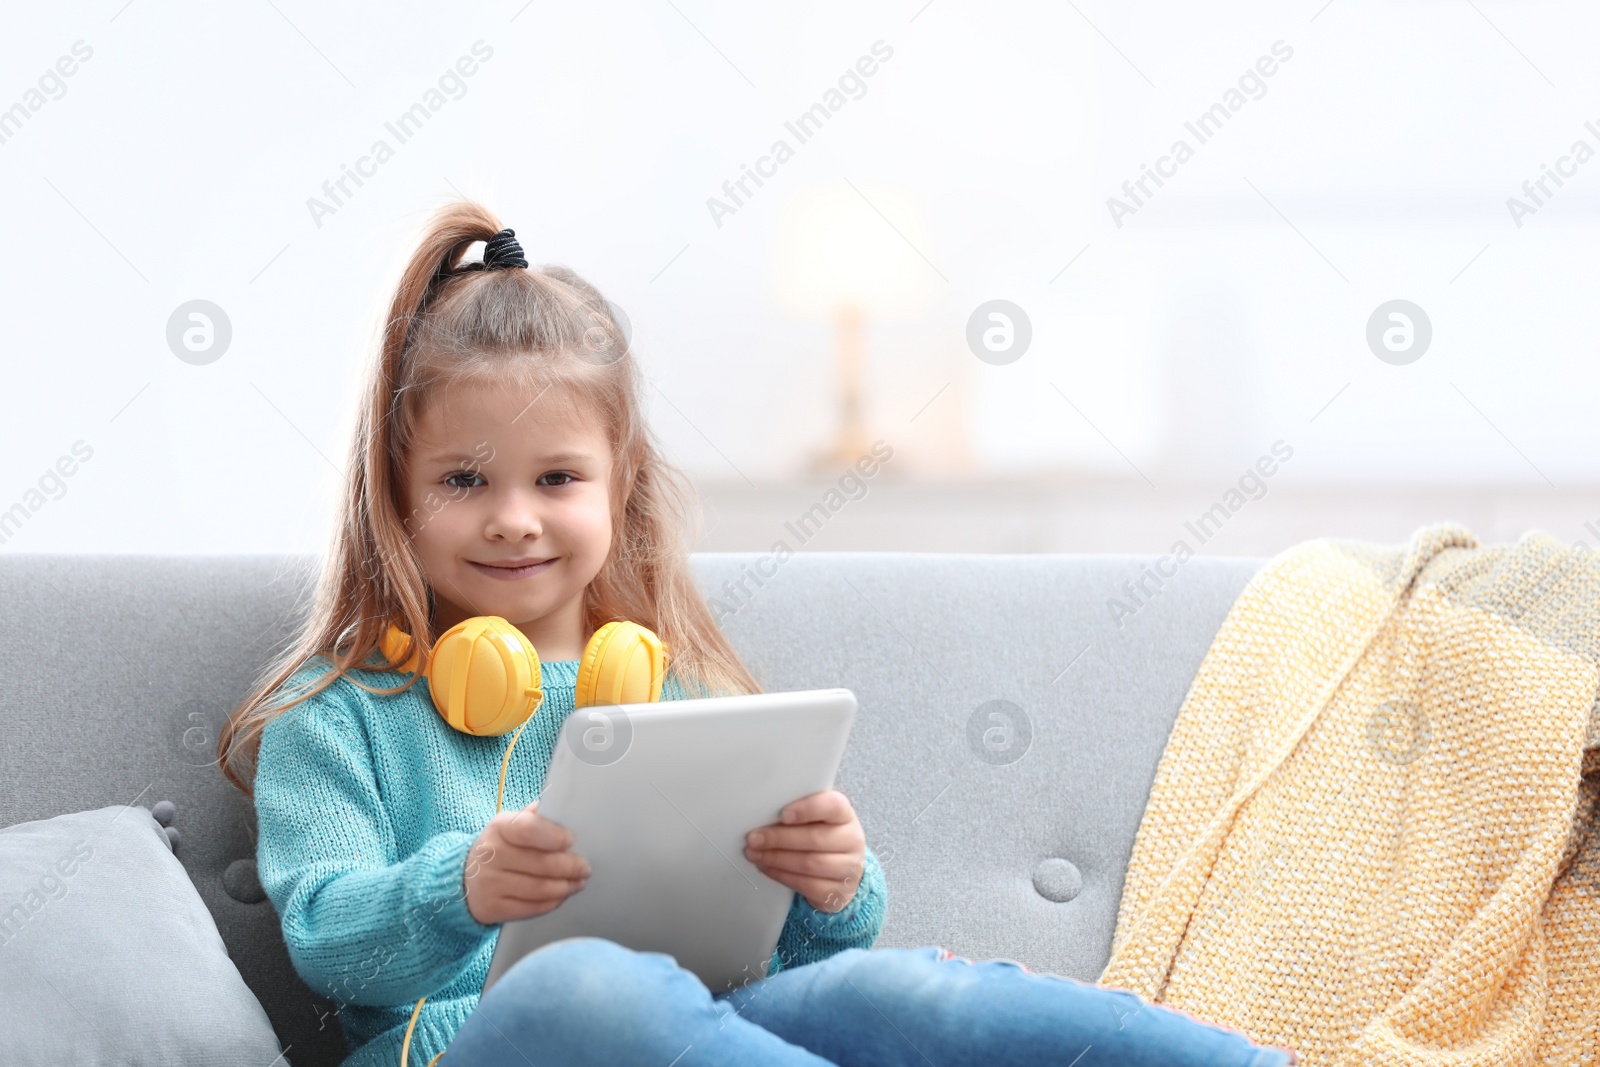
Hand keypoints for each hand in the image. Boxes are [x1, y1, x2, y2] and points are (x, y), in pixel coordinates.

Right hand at [463, 801, 589, 924]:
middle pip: (541, 863)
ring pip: (539, 888)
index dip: (554, 836)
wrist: (466, 877)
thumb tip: (556, 809)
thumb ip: (534, 819)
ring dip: (566, 886)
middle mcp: (490, 854)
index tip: (571, 840)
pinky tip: (561, 895)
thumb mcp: (510, 825)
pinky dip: (552, 902)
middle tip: (585, 867)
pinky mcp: (492, 907)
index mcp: (499, 827)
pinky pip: (531, 908)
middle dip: (570, 867)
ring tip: (578, 882)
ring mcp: (489, 883)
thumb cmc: (500, 847)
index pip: (528, 829)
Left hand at [743, 789, 864, 913]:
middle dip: (779, 838)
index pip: (833, 806)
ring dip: (776, 859)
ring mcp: (848, 868)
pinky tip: (767, 868)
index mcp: (845, 815)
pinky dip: (782, 876)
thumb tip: (763, 811)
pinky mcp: (838, 892)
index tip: (783, 814)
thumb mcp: (816, 820)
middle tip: (754, 838)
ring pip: (810, 863)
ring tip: (755, 854)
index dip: (808, 809)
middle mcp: (852, 840)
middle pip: (815, 838)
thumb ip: (797, 813)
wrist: (841, 872)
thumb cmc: (821, 838)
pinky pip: (807, 885)